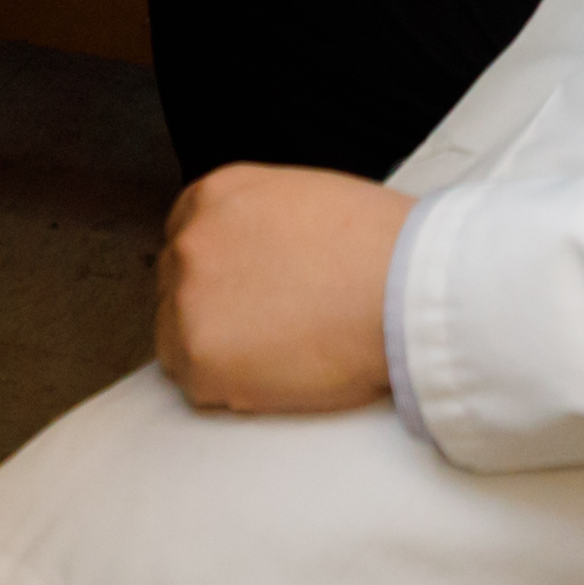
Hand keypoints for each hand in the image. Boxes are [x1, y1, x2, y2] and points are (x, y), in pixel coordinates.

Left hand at [149, 164, 413, 414]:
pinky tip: (279, 375)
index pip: (187, 240)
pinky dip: (232, 390)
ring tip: (280, 353)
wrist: (404, 287)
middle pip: (179, 289)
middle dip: (215, 310)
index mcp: (214, 195)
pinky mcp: (198, 358)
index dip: (219, 273)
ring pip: (180, 339)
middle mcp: (189, 241)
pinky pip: (199, 387)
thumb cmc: (378, 245)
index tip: (246, 293)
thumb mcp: (304, 197)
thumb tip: (255, 255)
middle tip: (269, 328)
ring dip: (219, 352)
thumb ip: (260, 220)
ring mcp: (188, 299)